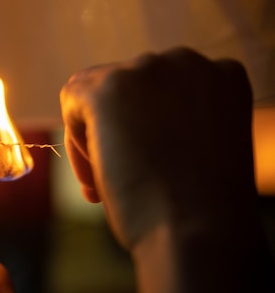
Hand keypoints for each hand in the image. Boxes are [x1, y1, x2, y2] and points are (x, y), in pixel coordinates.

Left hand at [60, 47, 255, 248]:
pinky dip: (74, 138)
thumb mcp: (199, 144)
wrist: (197, 231)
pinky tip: (96, 175)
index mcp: (220, 75)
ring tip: (105, 182)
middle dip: (117, 128)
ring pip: (95, 90)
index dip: (145, 126)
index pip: (160, 86)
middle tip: (119, 177)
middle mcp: (186, 62)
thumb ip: (171, 118)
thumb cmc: (200, 205)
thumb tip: (122, 119)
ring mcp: (147, 70)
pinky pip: (72, 99)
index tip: (146, 161)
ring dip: (94, 133)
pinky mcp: (109, 87)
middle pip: (126, 85)